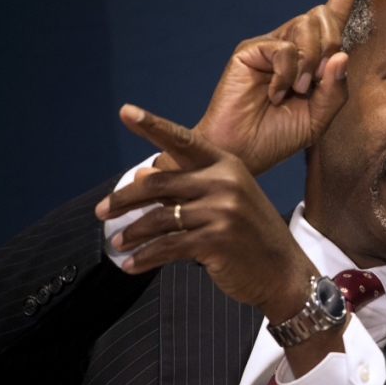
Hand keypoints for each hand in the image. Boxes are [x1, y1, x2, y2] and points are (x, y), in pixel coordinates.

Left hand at [96, 105, 317, 320]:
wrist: (284, 272)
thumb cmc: (253, 237)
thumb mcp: (228, 202)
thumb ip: (187, 188)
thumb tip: (142, 176)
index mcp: (227, 165)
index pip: (183, 140)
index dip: (152, 125)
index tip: (125, 112)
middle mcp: (225, 182)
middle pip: (158, 184)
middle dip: (123, 199)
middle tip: (101, 211)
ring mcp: (223, 211)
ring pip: (159, 219)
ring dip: (132, 233)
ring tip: (116, 242)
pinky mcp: (216, 240)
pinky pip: (167, 247)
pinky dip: (144, 258)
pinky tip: (130, 264)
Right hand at [157, 0, 360, 175]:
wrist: (244, 153)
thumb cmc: (278, 137)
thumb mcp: (319, 118)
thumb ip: (335, 89)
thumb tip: (342, 54)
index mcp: (311, 60)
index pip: (331, 17)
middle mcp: (291, 47)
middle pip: (325, 18)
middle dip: (331, 47)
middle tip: (314, 83)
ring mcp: (270, 47)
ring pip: (307, 27)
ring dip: (310, 64)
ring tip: (294, 92)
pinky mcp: (251, 51)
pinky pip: (285, 48)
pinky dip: (287, 73)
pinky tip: (276, 92)